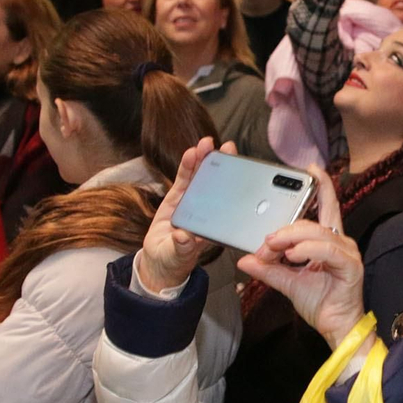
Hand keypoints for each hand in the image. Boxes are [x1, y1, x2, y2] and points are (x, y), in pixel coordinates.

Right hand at [139, 137, 236, 292]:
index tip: (242, 174)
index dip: (237, 187)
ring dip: (205, 159)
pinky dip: (188, 166)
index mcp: (214, 225)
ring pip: (202, 177)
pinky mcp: (179, 196)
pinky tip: (191, 153)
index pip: (229, 203)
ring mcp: (194, 201)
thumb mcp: (178, 256)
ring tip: (207, 143)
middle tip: (228, 148)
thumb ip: (181, 247)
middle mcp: (208, 210)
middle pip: (219, 184)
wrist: (160, 259)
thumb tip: (183, 237)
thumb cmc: (175, 259)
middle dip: (224, 165)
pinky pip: (185, 179)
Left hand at [237, 166, 364, 346]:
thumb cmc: (320, 302)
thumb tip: (245, 259)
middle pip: (315, 219)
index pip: (326, 206)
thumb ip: (268, 269)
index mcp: (328, 241)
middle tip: (267, 239)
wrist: (336, 328)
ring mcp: (347, 253)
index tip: (310, 169)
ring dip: (292, 238)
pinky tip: (293, 255)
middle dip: (287, 225)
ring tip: (274, 246)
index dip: (322, 186)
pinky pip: (328, 251)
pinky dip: (309, 250)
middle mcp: (341, 242)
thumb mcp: (287, 282)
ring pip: (318, 233)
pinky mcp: (350, 266)